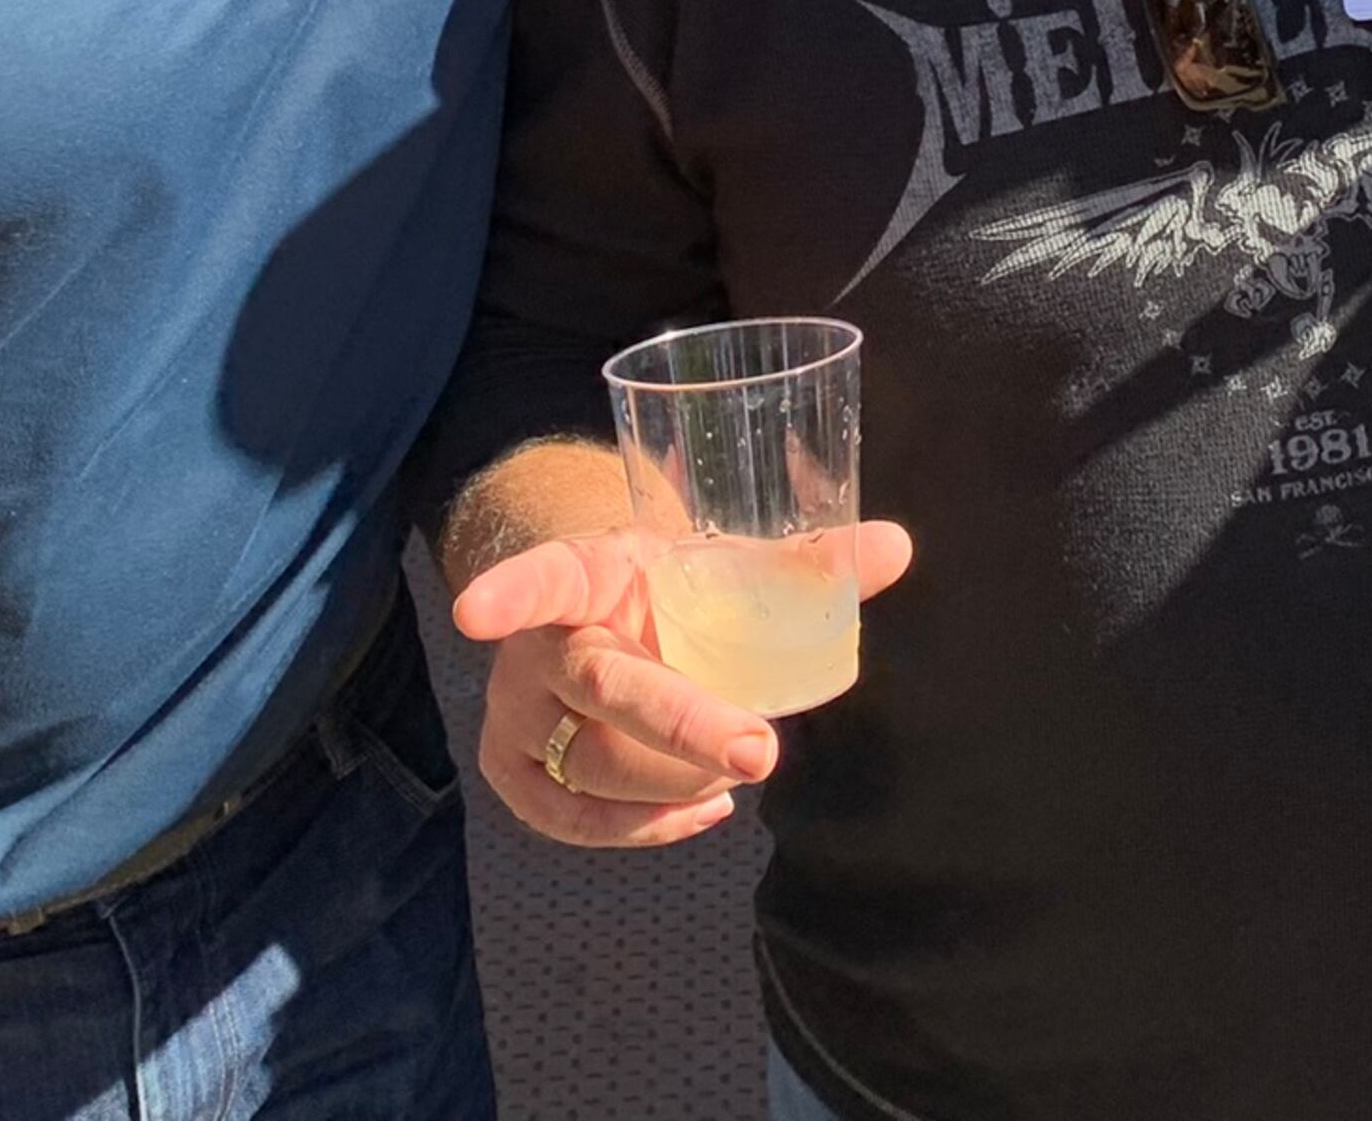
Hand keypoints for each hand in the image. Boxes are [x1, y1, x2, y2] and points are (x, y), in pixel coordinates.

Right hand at [450, 524, 913, 848]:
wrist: (600, 617)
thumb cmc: (667, 589)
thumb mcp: (724, 562)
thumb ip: (808, 561)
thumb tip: (898, 547)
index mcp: (581, 574)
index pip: (539, 578)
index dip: (509, 593)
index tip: (473, 615)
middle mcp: (536, 647)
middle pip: (600, 692)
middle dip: (682, 728)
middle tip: (760, 751)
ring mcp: (515, 717)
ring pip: (593, 768)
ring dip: (679, 779)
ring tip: (742, 764)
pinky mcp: (513, 774)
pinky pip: (576, 819)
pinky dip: (649, 824)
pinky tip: (704, 810)